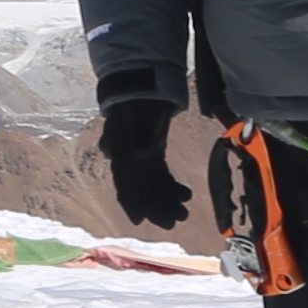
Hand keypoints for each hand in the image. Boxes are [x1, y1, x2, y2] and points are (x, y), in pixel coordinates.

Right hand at [98, 97, 196, 229]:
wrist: (143, 86)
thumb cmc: (139, 102)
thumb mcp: (136, 115)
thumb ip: (139, 134)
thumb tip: (143, 153)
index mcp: (122, 154)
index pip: (125, 184)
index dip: (132, 203)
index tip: (141, 220)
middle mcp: (129, 159)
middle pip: (141, 189)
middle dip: (156, 207)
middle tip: (174, 221)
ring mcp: (142, 157)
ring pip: (153, 186)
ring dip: (167, 200)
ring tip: (184, 211)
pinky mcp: (154, 153)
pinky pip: (161, 176)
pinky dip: (172, 187)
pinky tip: (185, 194)